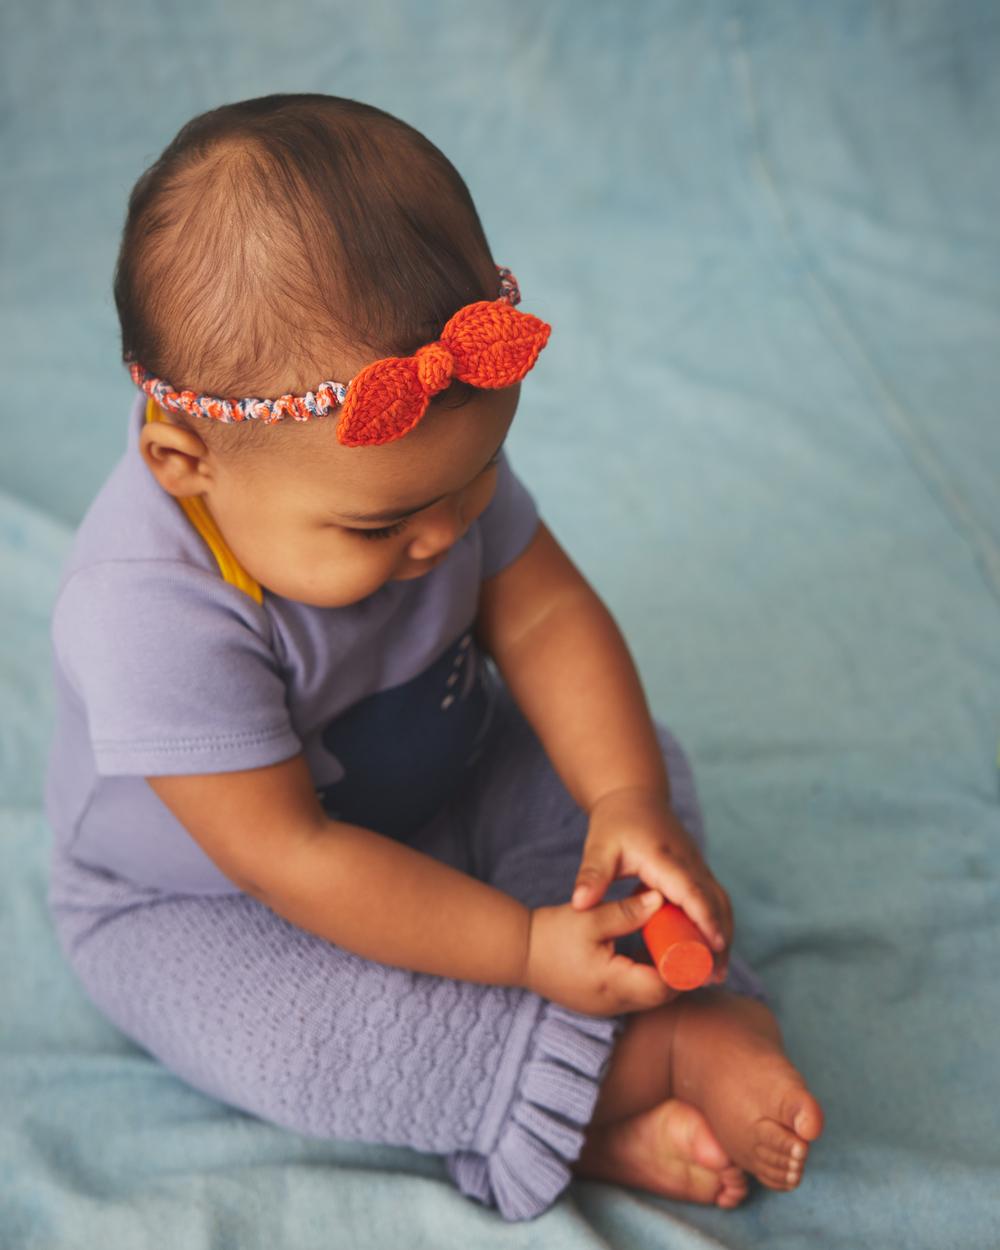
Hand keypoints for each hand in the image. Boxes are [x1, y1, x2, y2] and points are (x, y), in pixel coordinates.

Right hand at [523, 890, 678, 1015]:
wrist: (519, 952)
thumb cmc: (553, 933)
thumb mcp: (591, 917)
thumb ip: (628, 912)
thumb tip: (661, 900)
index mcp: (613, 983)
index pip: (664, 986)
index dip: (684, 966)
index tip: (694, 942)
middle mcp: (614, 1003)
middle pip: (662, 996)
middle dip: (680, 972)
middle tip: (691, 941)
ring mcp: (607, 1008)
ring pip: (650, 998)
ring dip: (665, 976)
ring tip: (676, 945)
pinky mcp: (601, 1004)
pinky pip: (635, 995)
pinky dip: (647, 977)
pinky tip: (651, 954)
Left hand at [571, 787, 732, 982]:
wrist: (633, 795)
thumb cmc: (615, 823)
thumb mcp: (599, 847)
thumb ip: (591, 875)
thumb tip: (579, 904)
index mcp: (665, 858)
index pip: (692, 891)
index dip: (706, 919)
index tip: (715, 947)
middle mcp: (688, 861)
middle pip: (716, 901)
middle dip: (721, 937)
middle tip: (716, 975)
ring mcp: (696, 865)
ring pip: (720, 901)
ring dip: (723, 933)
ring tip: (717, 972)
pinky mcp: (695, 870)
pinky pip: (712, 899)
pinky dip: (716, 923)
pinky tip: (709, 950)